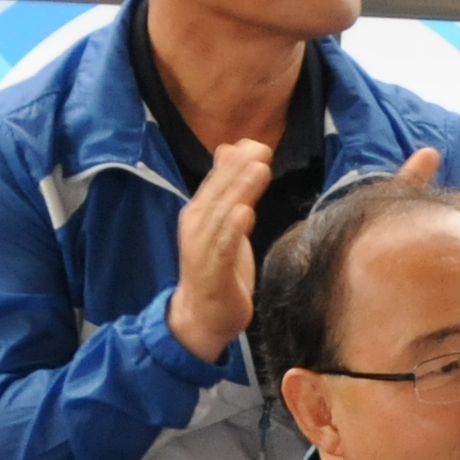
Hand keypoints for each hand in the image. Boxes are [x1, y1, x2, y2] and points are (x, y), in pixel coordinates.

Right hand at [163, 137, 276, 361]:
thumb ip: (228, 189)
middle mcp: (196, 225)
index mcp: (200, 213)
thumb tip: (231, 149)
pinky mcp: (212, 271)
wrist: (202, 316)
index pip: (217, 181)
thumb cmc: (216, 268)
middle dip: (239, 169)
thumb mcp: (224, 224)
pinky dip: (233, 228)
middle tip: (262, 149)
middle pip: (219, 192)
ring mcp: (202, 248)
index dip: (235, 161)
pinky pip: (222, 246)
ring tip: (259, 170)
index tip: (257, 143)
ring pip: (222, 214)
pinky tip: (246, 213)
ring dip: (240, 191)